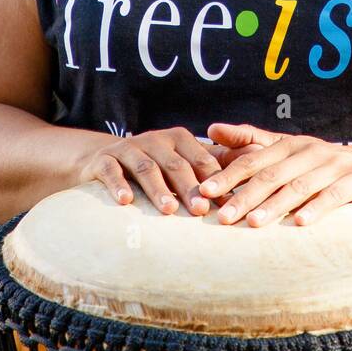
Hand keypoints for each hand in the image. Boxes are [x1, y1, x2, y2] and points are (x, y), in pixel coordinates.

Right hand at [81, 127, 223, 215]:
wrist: (102, 160)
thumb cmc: (153, 167)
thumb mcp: (180, 163)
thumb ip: (210, 168)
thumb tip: (249, 178)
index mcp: (179, 140)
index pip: (200, 160)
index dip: (213, 181)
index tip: (225, 203)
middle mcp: (155, 140)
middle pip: (175, 164)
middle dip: (189, 187)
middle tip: (200, 210)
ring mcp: (128, 149)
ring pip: (146, 168)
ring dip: (158, 189)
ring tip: (168, 210)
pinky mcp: (103, 160)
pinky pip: (111, 171)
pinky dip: (119, 185)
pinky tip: (125, 201)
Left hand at [197, 123, 351, 227]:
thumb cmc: (326, 164)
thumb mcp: (291, 150)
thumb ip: (252, 141)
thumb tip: (211, 129)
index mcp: (290, 144)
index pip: (253, 160)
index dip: (228, 175)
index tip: (204, 192)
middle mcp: (310, 151)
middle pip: (272, 174)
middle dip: (244, 195)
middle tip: (221, 216)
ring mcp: (335, 165)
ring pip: (299, 186)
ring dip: (274, 205)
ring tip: (253, 223)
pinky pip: (334, 196)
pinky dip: (316, 209)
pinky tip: (299, 223)